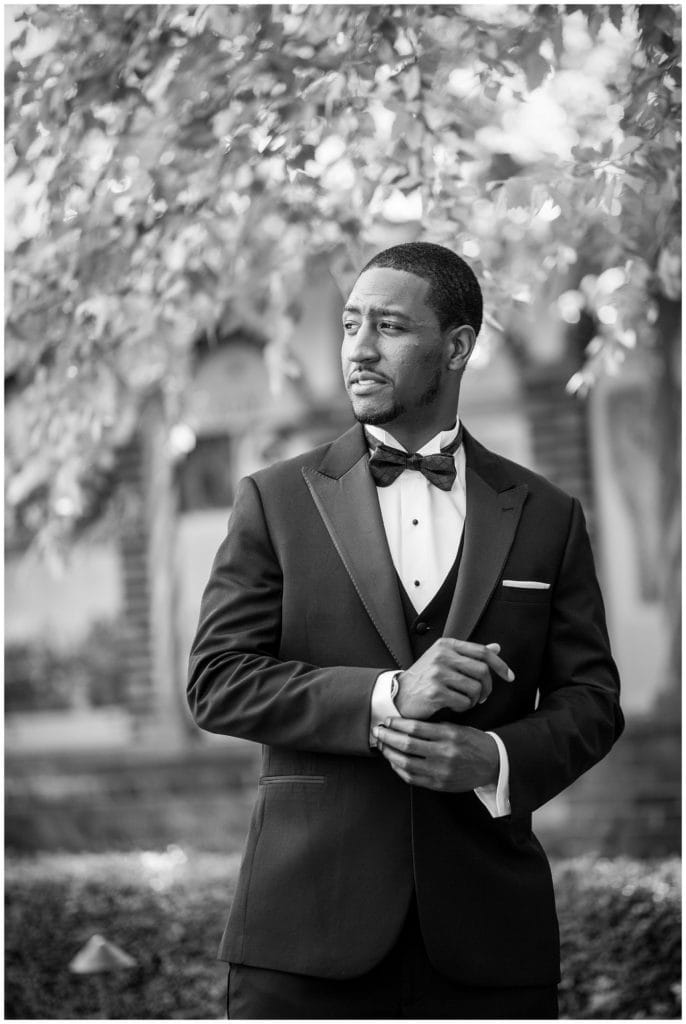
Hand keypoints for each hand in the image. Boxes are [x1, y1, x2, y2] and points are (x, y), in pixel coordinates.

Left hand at [373, 718, 498, 791]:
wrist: (493, 764)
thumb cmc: (474, 742)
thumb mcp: (458, 728)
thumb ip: (435, 727)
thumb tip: (406, 723)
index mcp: (449, 735)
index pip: (416, 727)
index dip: (397, 723)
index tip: (388, 720)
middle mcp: (444, 753)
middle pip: (407, 745)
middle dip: (388, 737)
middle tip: (378, 731)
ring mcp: (441, 771)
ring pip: (406, 763)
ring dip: (390, 753)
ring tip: (383, 745)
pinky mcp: (439, 784)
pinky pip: (412, 778)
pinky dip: (399, 769)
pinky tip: (393, 761)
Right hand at [394, 638, 513, 719]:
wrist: (399, 695)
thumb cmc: (424, 678)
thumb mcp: (445, 660)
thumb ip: (470, 654)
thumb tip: (496, 647)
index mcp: (446, 644)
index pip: (482, 652)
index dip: (500, 665)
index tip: (509, 677)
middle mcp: (442, 655)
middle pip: (482, 671)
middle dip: (488, 687)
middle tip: (483, 696)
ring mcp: (437, 673)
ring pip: (475, 688)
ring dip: (474, 699)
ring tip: (465, 701)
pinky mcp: (434, 691)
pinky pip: (464, 703)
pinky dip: (463, 708)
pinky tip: (454, 706)